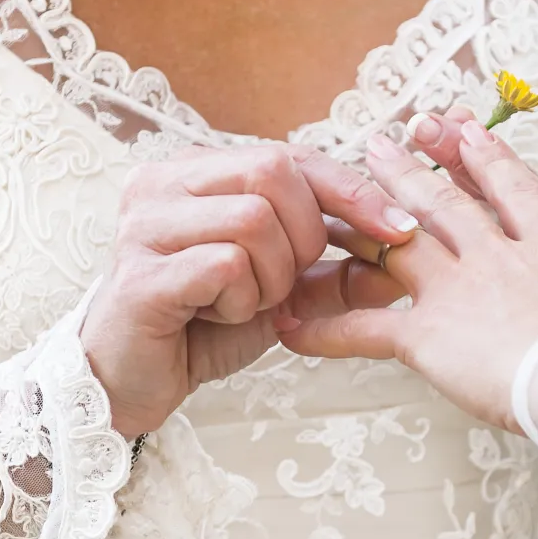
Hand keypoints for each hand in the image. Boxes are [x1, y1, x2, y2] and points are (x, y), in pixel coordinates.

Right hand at [81, 145, 416, 436]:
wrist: (131, 382)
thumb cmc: (202, 326)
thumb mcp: (282, 289)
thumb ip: (335, 267)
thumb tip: (407, 251)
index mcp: (196, 171)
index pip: (291, 156)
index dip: (351, 189)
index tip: (399, 228)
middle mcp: (162, 182)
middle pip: (273, 171)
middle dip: (304, 235)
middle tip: (285, 282)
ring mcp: (143, 224)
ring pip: (253, 218)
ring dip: (271, 275)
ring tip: (242, 303)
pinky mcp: (140, 273)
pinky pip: (226, 265)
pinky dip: (241, 300)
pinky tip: (216, 316)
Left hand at [275, 122, 537, 431]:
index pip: (516, 192)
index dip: (487, 160)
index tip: (463, 130)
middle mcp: (501, 257)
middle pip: (447, 200)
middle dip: (413, 167)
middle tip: (384, 139)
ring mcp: (460, 289)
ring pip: (399, 240)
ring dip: (364, 212)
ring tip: (339, 184)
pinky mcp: (430, 334)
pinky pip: (365, 327)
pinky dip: (323, 326)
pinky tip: (288, 326)